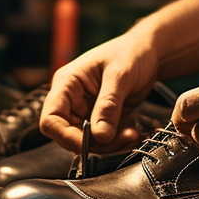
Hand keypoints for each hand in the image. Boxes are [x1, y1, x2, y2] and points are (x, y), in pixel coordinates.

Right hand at [40, 33, 159, 152]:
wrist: (148, 53)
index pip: (50, 119)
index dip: (65, 136)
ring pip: (87, 142)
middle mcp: (72, 100)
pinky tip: (132, 133)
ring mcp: (86, 112)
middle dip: (94, 143)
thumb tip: (100, 136)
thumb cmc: (130, 53)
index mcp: (67, 84)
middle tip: (122, 138)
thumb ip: (108, 105)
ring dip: (109, 145)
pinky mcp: (101, 120)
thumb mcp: (120, 75)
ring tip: (131, 134)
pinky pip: (103, 140)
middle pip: (68, 135)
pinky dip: (116, 142)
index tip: (90, 144)